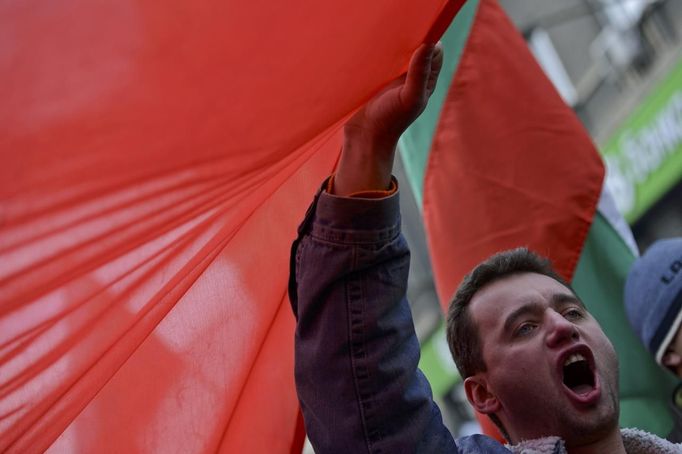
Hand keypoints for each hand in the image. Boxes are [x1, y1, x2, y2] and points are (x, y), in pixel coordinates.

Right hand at [332, 42, 442, 195]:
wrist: (364, 137)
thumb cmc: (390, 121)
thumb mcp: (409, 97)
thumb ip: (419, 73)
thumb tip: (430, 44)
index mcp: (426, 80)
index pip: (435, 51)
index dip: (430, 38)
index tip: (418, 32)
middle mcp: (413, 77)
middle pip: (418, 48)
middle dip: (412, 38)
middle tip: (399, 35)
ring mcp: (395, 78)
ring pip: (400, 52)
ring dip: (394, 45)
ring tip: (386, 42)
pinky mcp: (378, 79)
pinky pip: (383, 60)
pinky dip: (380, 53)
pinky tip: (373, 52)